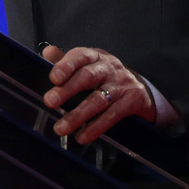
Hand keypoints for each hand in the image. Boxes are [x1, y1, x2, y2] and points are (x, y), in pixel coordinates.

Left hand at [41, 45, 156, 143]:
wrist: (141, 88)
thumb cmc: (106, 75)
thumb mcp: (89, 64)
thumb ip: (67, 60)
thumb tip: (47, 51)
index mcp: (95, 56)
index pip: (80, 56)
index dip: (66, 66)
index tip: (53, 78)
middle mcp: (109, 68)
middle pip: (88, 77)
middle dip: (68, 90)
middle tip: (50, 102)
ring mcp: (121, 85)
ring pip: (98, 100)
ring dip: (78, 115)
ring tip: (61, 128)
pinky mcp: (132, 101)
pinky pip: (111, 116)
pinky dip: (95, 128)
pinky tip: (82, 136)